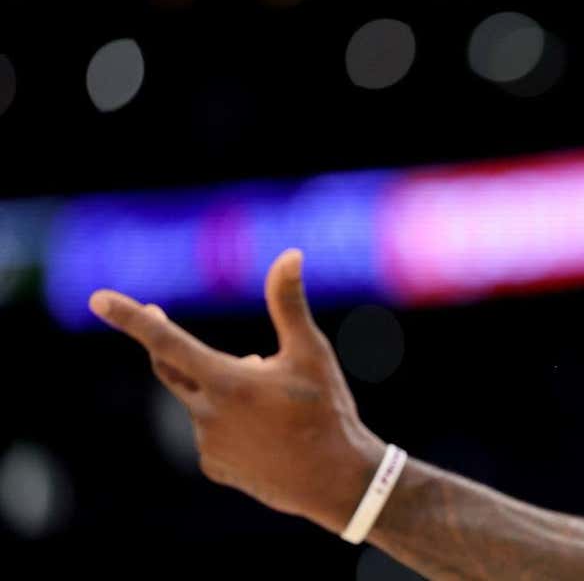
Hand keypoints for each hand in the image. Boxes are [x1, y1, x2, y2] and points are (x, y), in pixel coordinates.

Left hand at [89, 248, 386, 533]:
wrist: (334, 480)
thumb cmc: (326, 410)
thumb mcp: (311, 352)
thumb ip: (288, 303)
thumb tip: (290, 254)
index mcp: (226, 381)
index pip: (165, 341)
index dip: (131, 318)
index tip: (97, 298)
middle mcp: (207, 413)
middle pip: (169, 369)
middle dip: (166, 344)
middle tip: (160, 319)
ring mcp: (207, 444)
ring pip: (199, 401)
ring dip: (219, 386)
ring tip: (272, 398)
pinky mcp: (215, 467)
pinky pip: (210, 431)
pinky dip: (227, 419)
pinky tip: (266, 430)